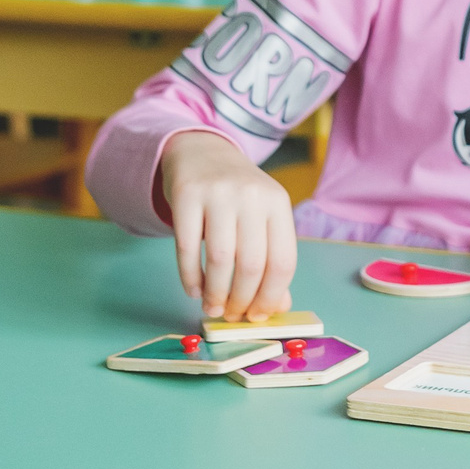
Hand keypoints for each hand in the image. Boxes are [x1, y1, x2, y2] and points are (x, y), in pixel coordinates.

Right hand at [159, 130, 298, 321]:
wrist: (202, 152)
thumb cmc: (237, 196)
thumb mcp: (262, 219)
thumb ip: (271, 260)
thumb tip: (277, 307)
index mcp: (278, 203)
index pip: (283, 261)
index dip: (271, 295)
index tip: (258, 316)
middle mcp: (252, 196)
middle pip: (252, 263)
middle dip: (241, 299)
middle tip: (232, 316)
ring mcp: (219, 193)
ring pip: (220, 258)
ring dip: (215, 292)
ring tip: (212, 308)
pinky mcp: (186, 194)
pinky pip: (186, 247)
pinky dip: (190, 276)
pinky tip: (193, 290)